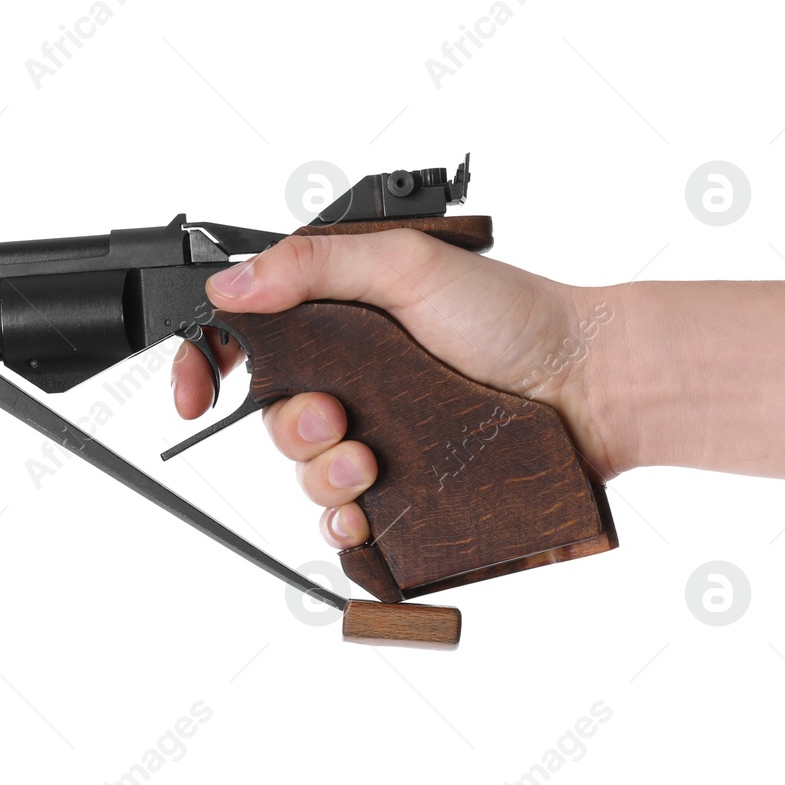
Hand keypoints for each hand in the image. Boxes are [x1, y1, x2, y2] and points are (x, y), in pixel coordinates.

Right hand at [171, 229, 619, 549]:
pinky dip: (341, 520)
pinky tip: (363, 511)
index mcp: (338, 317)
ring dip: (321, 473)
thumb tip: (230, 286)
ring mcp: (375, 437)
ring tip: (366, 464)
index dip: (205, 365)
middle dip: (290, 425)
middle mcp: (350, 378)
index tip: (195, 396)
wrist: (590, 387)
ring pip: (303, 472)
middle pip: (270, 415)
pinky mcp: (402, 490)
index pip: (244, 339)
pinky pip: (342, 519)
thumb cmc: (514, 316)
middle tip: (335, 417)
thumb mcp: (406, 264)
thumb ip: (313, 265)